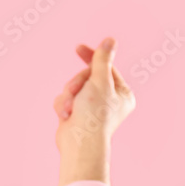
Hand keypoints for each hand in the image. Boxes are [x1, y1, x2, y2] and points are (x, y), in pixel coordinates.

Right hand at [52, 37, 135, 185]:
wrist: (79, 144)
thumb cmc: (94, 115)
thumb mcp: (99, 82)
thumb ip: (102, 61)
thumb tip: (110, 41)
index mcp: (122, 93)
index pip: (106, 68)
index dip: (93, 58)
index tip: (79, 48)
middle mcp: (108, 101)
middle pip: (87, 77)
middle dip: (77, 83)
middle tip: (74, 91)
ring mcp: (91, 109)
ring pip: (73, 89)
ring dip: (68, 96)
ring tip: (69, 109)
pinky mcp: (76, 115)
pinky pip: (65, 100)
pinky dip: (63, 106)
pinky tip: (65, 116)